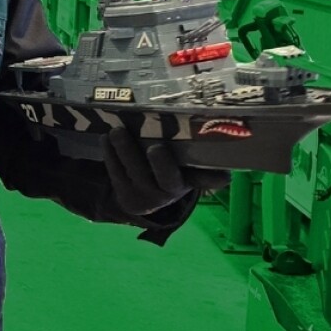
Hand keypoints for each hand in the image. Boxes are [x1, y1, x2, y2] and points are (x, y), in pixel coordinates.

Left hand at [103, 128, 230, 215]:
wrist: (141, 197)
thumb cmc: (164, 171)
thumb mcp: (180, 167)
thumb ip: (192, 157)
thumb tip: (210, 138)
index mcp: (187, 181)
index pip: (204, 179)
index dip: (214, 178)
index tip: (225, 175)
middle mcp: (170, 193)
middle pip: (167, 178)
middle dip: (162, 164)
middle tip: (155, 147)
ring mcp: (146, 197)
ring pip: (136, 173)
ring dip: (125, 151)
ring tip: (117, 132)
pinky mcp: (125, 197)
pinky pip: (116, 174)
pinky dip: (110, 155)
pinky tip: (106, 139)